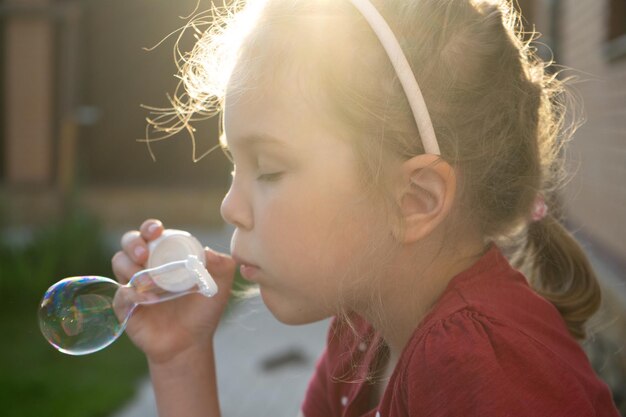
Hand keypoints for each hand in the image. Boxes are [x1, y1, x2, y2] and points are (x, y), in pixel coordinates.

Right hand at [111, 219, 235, 363]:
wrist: (191, 343)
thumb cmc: (204, 310)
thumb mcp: (220, 285)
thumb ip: (222, 265)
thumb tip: (207, 251)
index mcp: (166, 255)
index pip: (152, 234)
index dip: (150, 228)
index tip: (157, 231)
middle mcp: (146, 265)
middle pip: (128, 242)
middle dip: (133, 242)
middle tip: (144, 254)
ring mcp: (133, 284)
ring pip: (119, 262)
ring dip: (131, 267)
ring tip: (150, 281)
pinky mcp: (124, 306)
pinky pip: (120, 293)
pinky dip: (132, 294)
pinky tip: (149, 300)